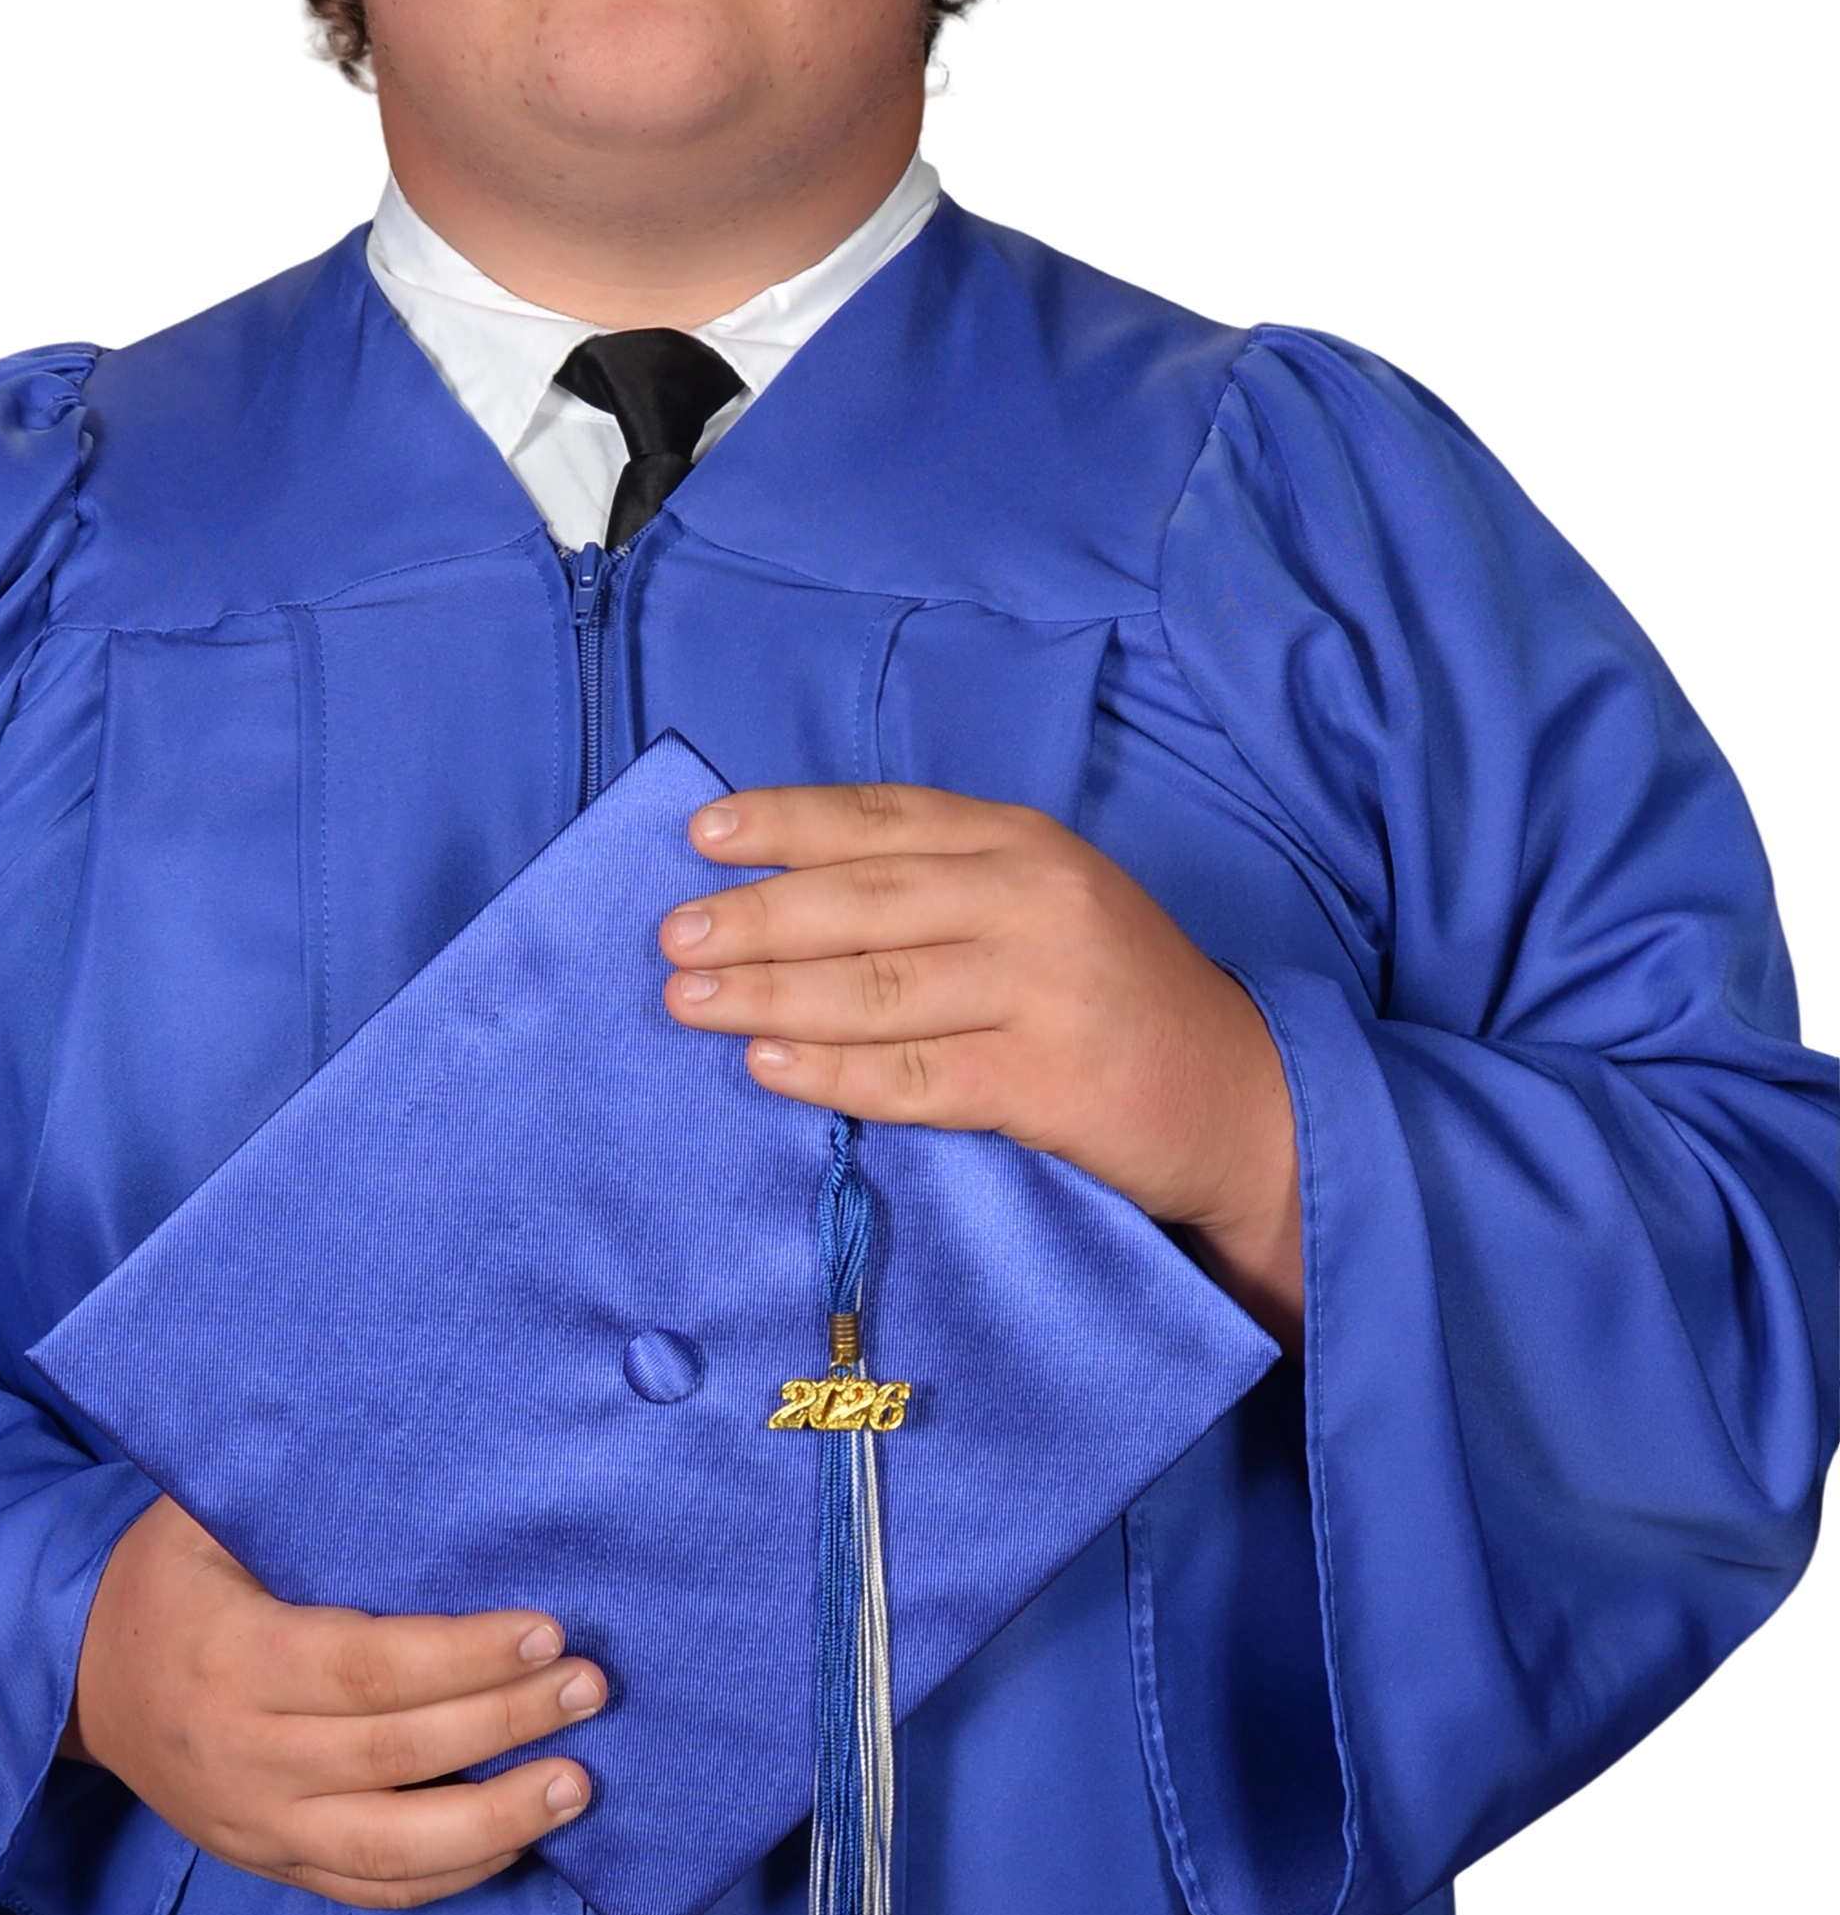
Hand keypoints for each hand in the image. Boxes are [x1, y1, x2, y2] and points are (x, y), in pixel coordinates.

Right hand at [64, 1494, 602, 1905]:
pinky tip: (515, 1837)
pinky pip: (367, 1887)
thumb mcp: (205, 1512)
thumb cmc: (164, 1574)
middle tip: (590, 1689)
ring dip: (494, 1821)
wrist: (77, 1677)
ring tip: (578, 1783)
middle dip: (503, 1722)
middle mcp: (245, 1754)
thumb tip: (401, 1424)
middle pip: (394, 1754)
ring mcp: (256, 1823)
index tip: (545, 1630)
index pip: (366, 1668)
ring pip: (389, 1847)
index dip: (461, 1656)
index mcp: (233, 1657)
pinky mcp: (268, 1861)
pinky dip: (447, 1875)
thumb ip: (289, 1486)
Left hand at [660, 784, 1302, 1352]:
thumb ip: (943, 880)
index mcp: (1024, 841)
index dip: (785, 822)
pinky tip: (766, 1062)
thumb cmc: (1114, 992)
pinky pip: (915, 1075)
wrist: (1242, 1096)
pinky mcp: (1047, 1082)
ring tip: (687, 999)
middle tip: (672, 935)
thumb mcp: (1045, 899)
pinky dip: (831, 1070)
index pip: (882, 818)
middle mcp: (1033, 900)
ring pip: (877, 985)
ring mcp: (1043, 990)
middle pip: (865, 899)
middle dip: (756, 915)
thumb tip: (787, 883)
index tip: (700, 836)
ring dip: (768, 991)